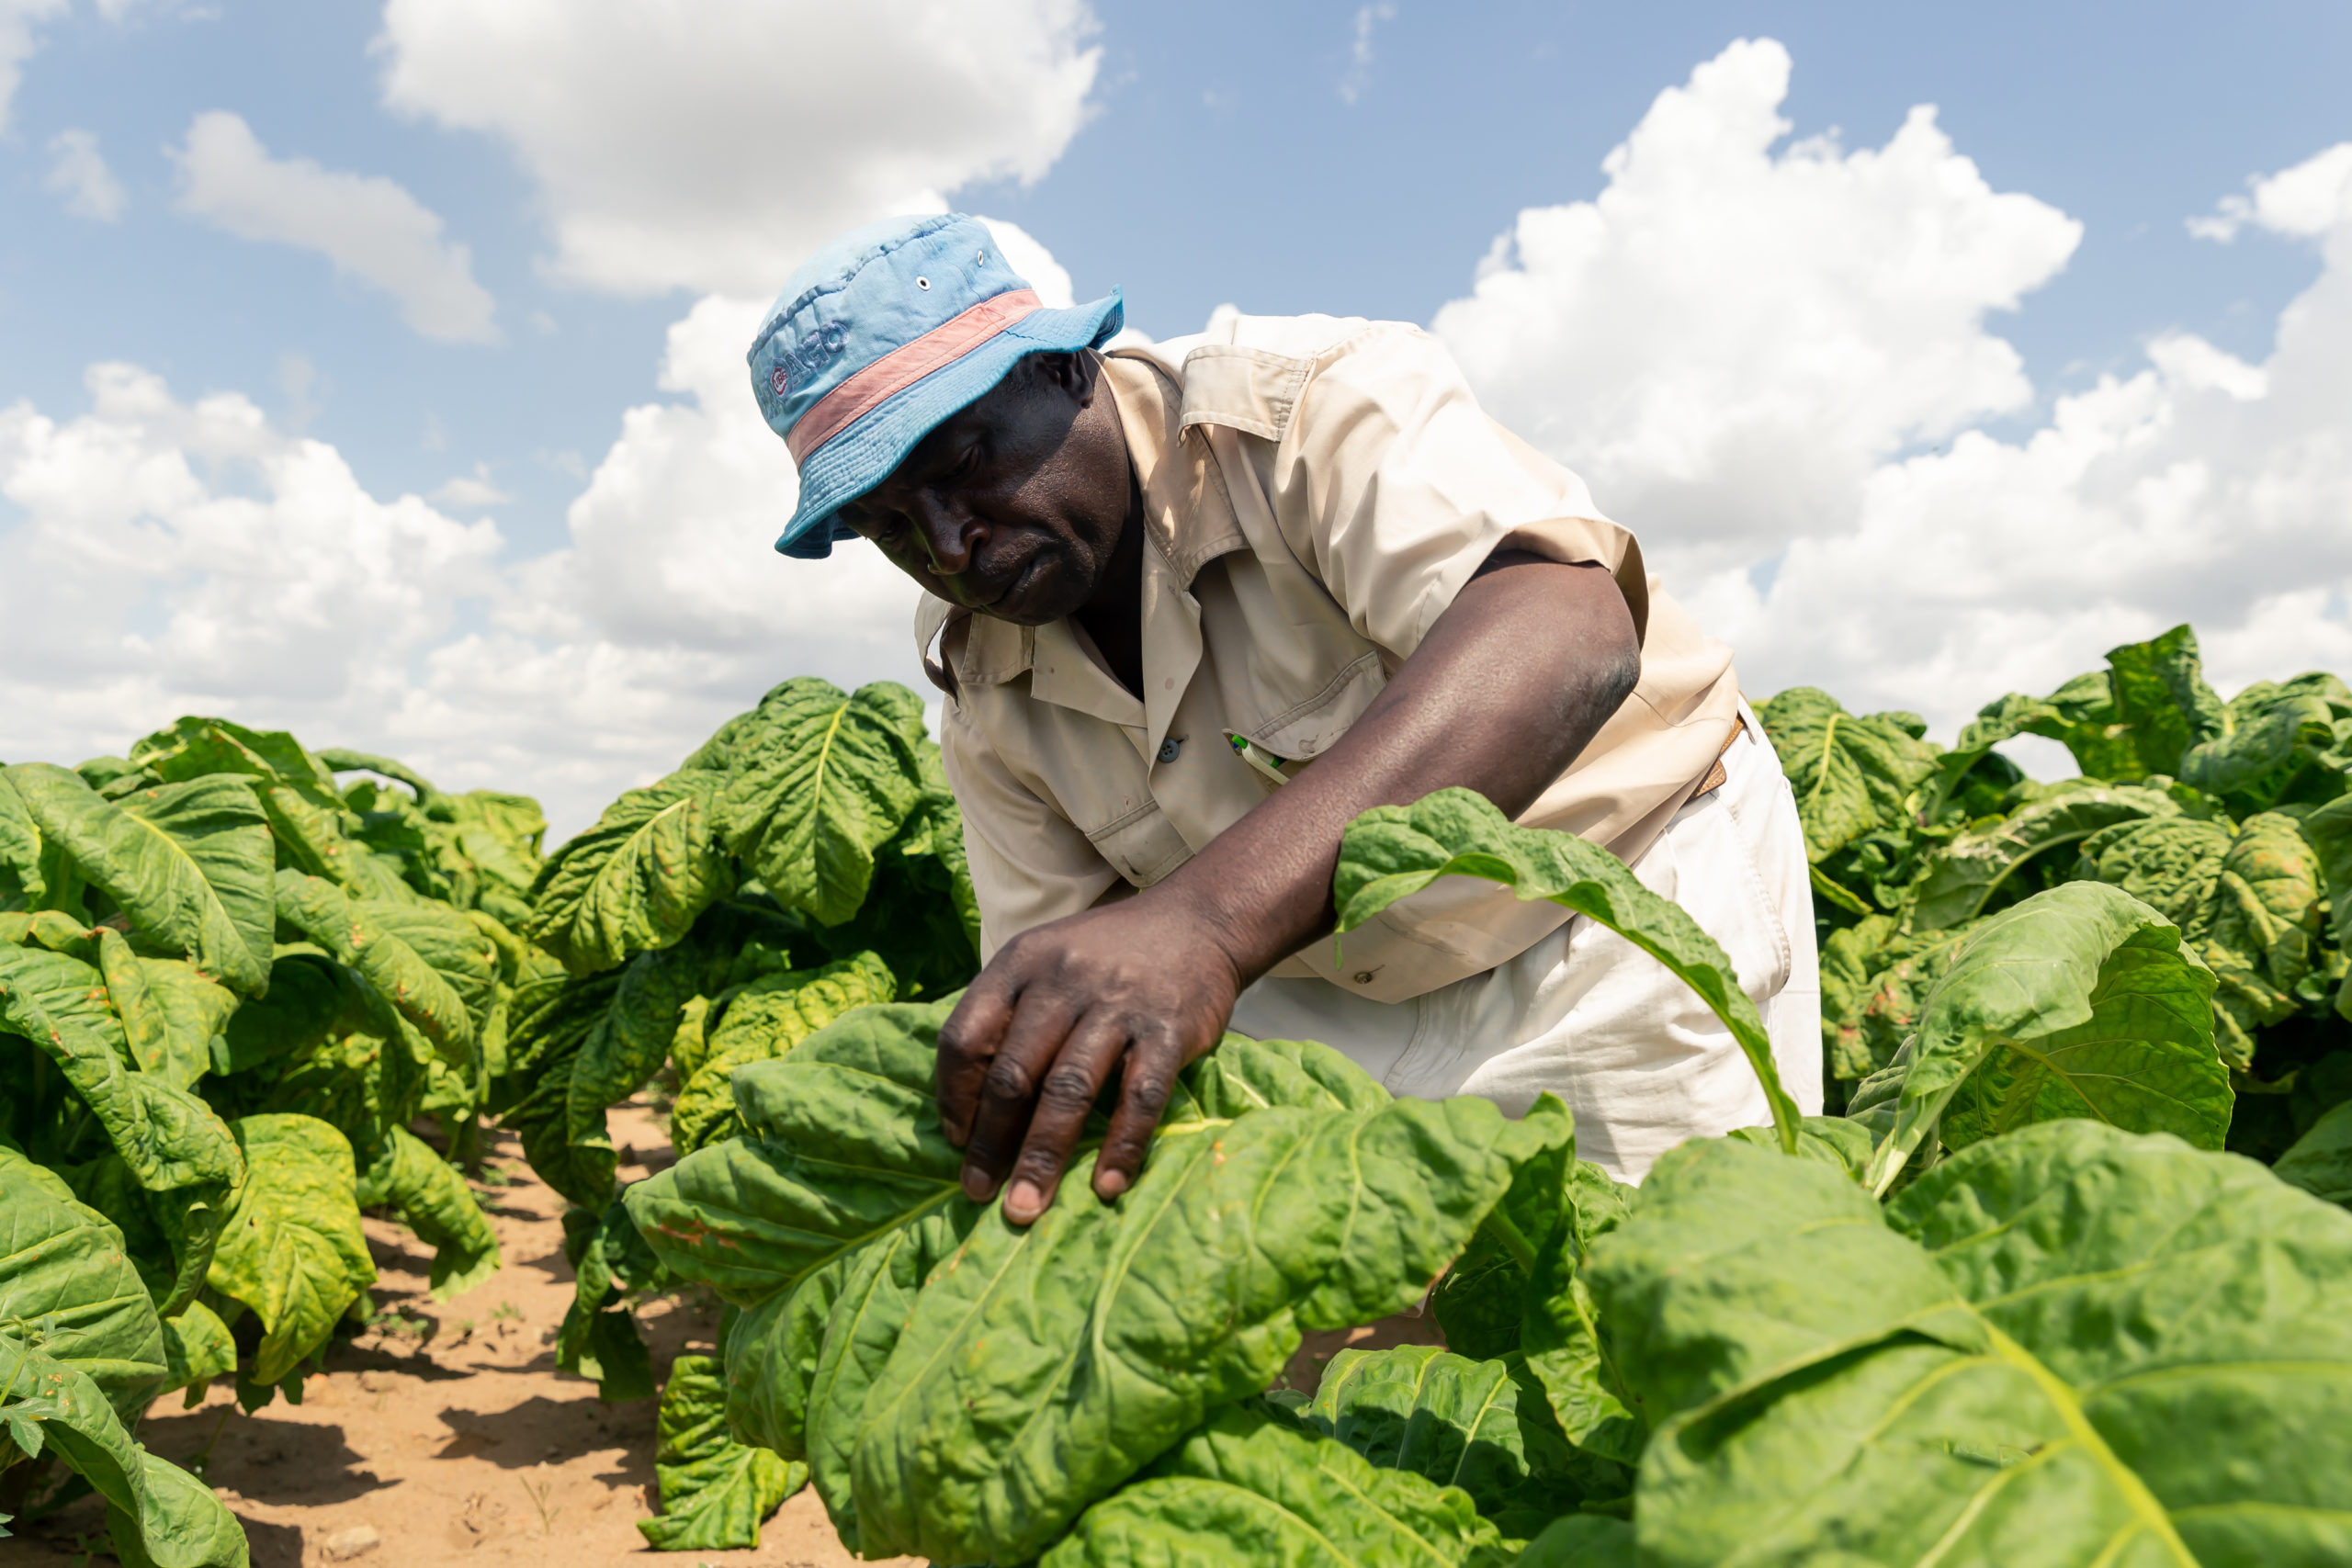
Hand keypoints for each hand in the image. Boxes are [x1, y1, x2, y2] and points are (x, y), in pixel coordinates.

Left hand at [936, 887, 1243, 1224]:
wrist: (1198, 921)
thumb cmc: (1106, 955)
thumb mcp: (1044, 960)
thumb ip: (1008, 1015)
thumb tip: (970, 1108)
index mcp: (1021, 963)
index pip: (966, 1035)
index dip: (953, 1095)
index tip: (955, 1141)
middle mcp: (1064, 981)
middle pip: (1014, 1073)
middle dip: (991, 1143)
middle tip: (979, 1193)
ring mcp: (1119, 1005)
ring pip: (1069, 1090)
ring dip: (1042, 1156)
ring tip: (1025, 1207)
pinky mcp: (1169, 1030)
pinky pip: (1140, 1097)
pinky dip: (1122, 1146)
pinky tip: (1107, 1186)